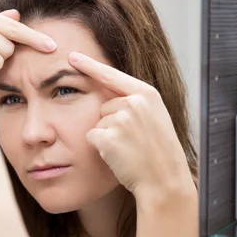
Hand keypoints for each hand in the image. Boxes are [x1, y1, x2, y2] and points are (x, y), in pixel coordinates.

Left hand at [68, 52, 193, 208]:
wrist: (164, 179)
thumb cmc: (158, 150)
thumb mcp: (154, 116)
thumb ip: (134, 101)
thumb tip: (107, 91)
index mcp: (147, 94)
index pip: (112, 75)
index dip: (90, 65)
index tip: (72, 56)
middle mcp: (133, 103)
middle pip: (103, 105)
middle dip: (111, 122)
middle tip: (133, 140)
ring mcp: (120, 120)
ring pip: (97, 122)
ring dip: (107, 135)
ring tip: (129, 148)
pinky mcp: (107, 137)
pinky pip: (92, 137)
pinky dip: (101, 148)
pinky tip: (119, 155)